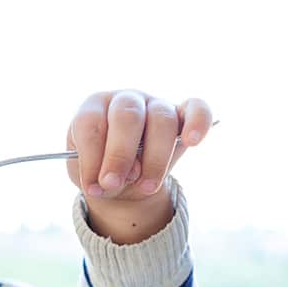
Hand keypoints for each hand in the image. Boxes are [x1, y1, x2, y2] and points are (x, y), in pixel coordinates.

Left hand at [65, 91, 211, 243]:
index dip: (90, 156)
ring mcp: (155, 103)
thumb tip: (126, 175)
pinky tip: (193, 141)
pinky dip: (198, 122)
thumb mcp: (92, 177)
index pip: (89, 122)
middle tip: (112, 184)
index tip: (92, 187)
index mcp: (93, 108)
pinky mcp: (183, 113)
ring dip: (154, 158)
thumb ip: (100, 174)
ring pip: (161, 119)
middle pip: (126, 116)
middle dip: (119, 155)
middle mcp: (124, 99)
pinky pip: (197, 109)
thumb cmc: (101, 171)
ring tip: (146, 187)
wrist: (124, 179)